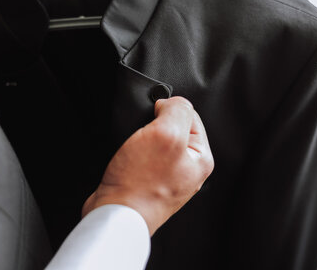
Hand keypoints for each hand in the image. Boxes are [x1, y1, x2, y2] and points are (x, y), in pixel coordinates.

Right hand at [83, 97, 213, 234]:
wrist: (115, 214)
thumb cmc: (140, 184)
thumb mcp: (166, 134)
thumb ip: (176, 109)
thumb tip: (170, 102)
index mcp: (201, 158)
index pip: (191, 115)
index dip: (169, 110)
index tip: (156, 119)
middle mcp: (187, 169)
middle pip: (172, 127)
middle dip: (153, 125)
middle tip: (143, 137)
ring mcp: (167, 177)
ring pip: (154, 140)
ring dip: (141, 138)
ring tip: (134, 150)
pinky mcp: (148, 181)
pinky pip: (142, 155)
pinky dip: (132, 151)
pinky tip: (127, 159)